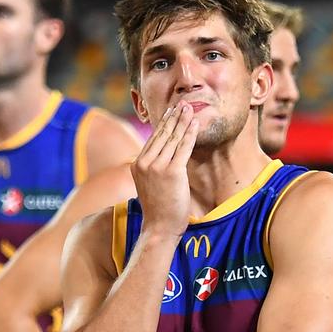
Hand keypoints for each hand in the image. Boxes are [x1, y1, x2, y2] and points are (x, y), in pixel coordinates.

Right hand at [130, 102, 197, 238]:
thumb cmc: (158, 209)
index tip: (171, 112)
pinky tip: (195, 123)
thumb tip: (163, 161)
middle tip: (183, 103)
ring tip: (190, 108)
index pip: (153, 139)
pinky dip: (190, 134)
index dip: (163, 123)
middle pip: (162, 134)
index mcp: (137, 164)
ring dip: (183, 121)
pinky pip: (183, 148)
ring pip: (172, 138)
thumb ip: (153, 170)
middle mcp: (144, 162)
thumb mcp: (149, 185)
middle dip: (174, 117)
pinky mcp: (171, 171)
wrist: (158, 227)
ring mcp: (156, 166)